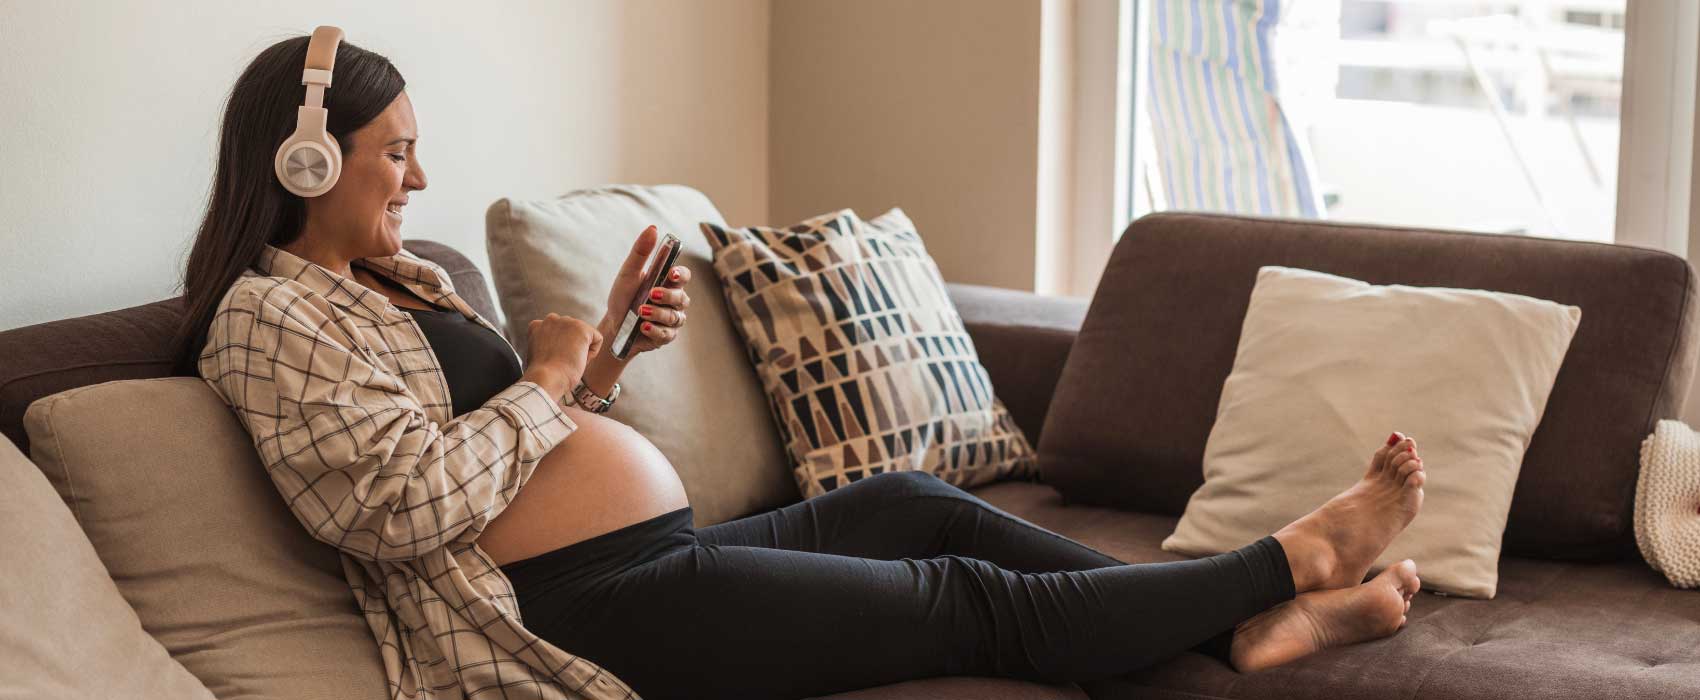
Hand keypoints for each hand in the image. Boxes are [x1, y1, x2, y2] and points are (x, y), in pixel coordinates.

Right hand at [520, 313, 602, 398]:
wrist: (546, 379)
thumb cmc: (542, 376)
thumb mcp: (538, 355)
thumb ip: (546, 345)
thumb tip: (559, 348)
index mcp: (537, 326)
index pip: (558, 335)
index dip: (558, 352)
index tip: (551, 362)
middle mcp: (551, 319)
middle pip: (573, 335)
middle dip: (570, 349)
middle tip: (560, 363)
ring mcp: (566, 322)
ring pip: (584, 338)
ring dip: (580, 352)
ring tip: (567, 363)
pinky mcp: (581, 328)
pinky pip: (597, 339)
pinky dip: (592, 354)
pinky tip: (578, 360)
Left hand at [599, 224, 691, 357]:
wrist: (612, 324)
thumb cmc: (623, 296)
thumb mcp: (628, 273)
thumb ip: (640, 252)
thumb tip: (653, 228)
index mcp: (667, 282)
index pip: (684, 276)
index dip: (682, 275)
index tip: (672, 274)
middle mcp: (674, 301)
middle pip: (682, 298)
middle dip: (668, 296)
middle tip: (651, 294)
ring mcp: (671, 320)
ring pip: (675, 317)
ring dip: (658, 314)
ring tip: (641, 311)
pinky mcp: (665, 336)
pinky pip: (667, 334)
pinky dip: (655, 330)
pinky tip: (643, 327)